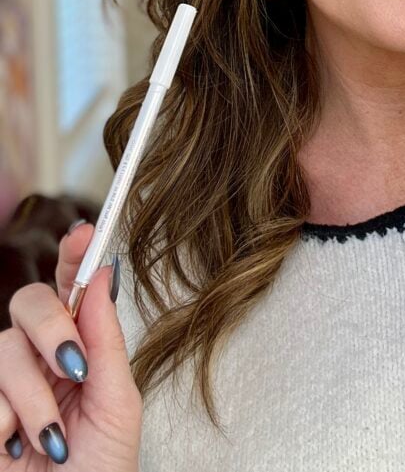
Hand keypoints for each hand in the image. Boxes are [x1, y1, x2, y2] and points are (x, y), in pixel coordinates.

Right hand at [0, 223, 140, 469]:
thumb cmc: (101, 471)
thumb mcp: (117, 402)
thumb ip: (106, 339)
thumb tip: (104, 273)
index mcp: (78, 348)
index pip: (72, 289)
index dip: (74, 255)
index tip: (85, 233)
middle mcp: (37, 358)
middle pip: (29, 302)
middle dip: (52, 329)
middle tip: (72, 365)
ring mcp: (4, 385)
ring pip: (5, 350)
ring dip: (34, 398)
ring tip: (51, 438)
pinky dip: (6, 424)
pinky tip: (16, 449)